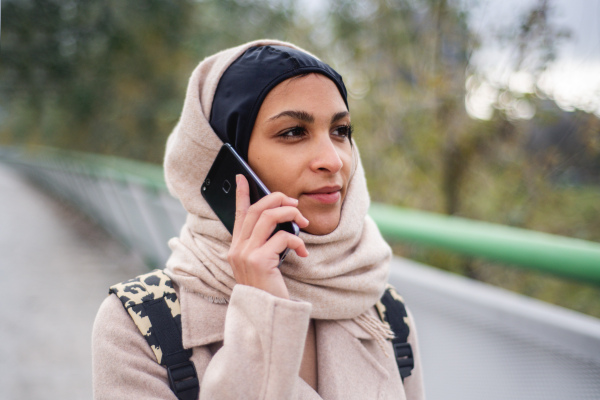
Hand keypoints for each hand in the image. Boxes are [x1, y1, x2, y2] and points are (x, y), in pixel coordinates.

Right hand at [227, 175, 308, 298]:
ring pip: (267, 217)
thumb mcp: (263, 263)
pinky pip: (281, 238)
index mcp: (237, 247)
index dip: (241, 194)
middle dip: (277, 200)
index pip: (238, 214)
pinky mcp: (259, 261)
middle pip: (255, 209)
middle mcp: (237, 248)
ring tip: (303, 223)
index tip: (242, 177)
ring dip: (289, 214)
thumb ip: (266, 244)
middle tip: (294, 204)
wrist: (266, 314)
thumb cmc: (268, 289)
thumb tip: (283, 220)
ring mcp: (246, 254)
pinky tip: (302, 252)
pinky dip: (296, 240)